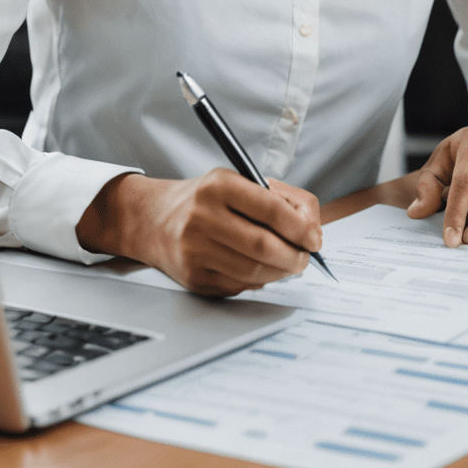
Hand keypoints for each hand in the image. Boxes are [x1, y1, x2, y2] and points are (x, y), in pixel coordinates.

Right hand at [75, 168, 321, 297]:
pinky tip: (261, 271)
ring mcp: (195, 250)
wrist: (152, 219)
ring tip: (289, 265)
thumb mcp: (236, 181)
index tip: (315, 237)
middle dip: (295, 256)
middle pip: (263, 245)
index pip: (271, 209)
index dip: (301, 227)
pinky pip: (238, 285)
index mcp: (219, 186)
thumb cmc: (204, 198)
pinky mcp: (193, 277)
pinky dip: (258, 281)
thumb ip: (278, 199)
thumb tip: (311, 231)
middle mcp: (203, 217)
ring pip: (253, 271)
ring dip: (280, 272)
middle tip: (305, 257)